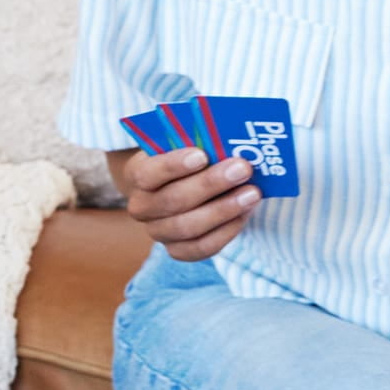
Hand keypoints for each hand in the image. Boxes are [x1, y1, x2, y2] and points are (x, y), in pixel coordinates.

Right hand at [119, 144, 258, 261]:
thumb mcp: (186, 144)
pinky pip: (202, 247)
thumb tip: (228, 140)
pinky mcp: (178, 250)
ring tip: (252, 193)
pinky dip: (226, 231)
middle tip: (241, 169)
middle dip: (210, 184)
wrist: (182, 186)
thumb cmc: (188, 159)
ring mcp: (159, 232)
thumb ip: (200, 141)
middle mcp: (142, 207)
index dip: (173, 165)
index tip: (202, 155)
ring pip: (188, 227)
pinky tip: (245, 214)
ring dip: (224, 210)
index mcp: (138, 175)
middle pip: (173, 201)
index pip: (148, 173)